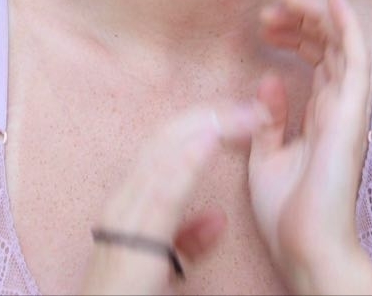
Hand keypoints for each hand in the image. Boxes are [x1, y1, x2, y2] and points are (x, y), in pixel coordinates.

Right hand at [80, 101, 267, 294]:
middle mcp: (122, 204)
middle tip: (249, 105)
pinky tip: (210, 141)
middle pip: (165, 140)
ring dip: (207, 130)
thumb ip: (189, 240)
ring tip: (241, 114)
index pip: (166, 147)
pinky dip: (186, 163)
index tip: (239, 112)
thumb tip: (218, 218)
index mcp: (131, 206)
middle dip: (208, 117)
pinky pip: (161, 195)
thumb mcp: (164, 266)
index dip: (202, 123)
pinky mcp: (130, 245)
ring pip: (162, 156)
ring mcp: (123, 220)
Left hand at [251, 0, 371, 293]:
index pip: (316, 61)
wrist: (304, 245)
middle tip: (270, 9)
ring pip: (340, 44)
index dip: (294, 35)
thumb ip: (270, 118)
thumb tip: (270, 80)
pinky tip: (333, 0)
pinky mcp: (350, 110)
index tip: (266, 22)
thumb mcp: (266, 156)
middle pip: (327, 48)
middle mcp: (338, 107)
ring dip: (316, 15)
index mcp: (320, 117)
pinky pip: (355, 58)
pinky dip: (346, 26)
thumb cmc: (289, 212)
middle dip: (301, 21)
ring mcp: (347, 107)